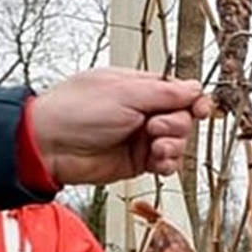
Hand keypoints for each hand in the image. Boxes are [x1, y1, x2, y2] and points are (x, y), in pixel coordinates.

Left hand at [30, 68, 211, 184]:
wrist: (50, 146)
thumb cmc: (76, 111)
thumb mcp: (125, 93)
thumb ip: (165, 93)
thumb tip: (194, 88)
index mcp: (139, 87)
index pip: (180, 92)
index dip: (193, 101)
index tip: (201, 109)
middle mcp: (142, 111)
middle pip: (183, 118)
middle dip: (176, 124)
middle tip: (154, 127)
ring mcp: (140, 137)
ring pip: (178, 142)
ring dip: (172, 146)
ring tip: (153, 147)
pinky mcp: (138, 161)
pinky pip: (166, 163)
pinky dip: (167, 164)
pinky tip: (156, 162)